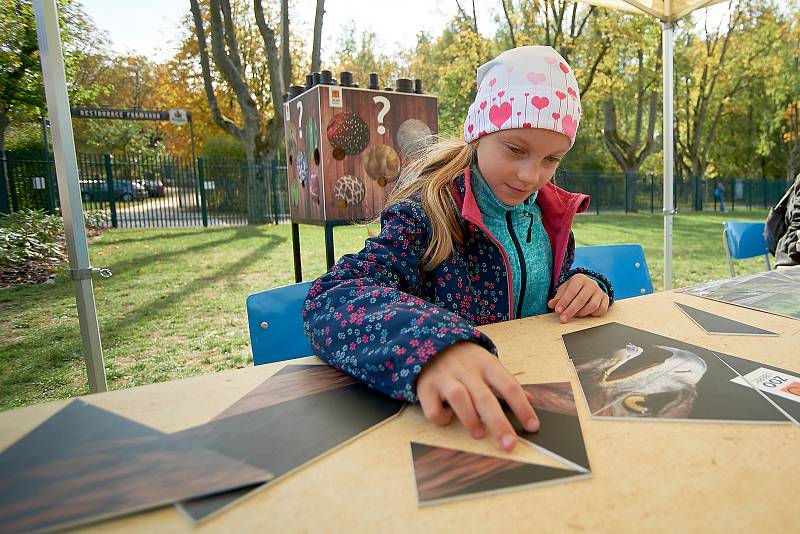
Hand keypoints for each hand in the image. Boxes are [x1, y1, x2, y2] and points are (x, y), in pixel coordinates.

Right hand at [416, 341, 538, 451]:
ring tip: (479, 434)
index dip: (522, 407)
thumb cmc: (466, 360)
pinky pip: (432, 407)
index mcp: (487, 364)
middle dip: (499, 423)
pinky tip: (448, 418)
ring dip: (470, 418)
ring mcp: (444, 377)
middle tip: (509, 444)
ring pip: (459, 398)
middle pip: (485, 397)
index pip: (509, 386)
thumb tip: (531, 400)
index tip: (532, 427)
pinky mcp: (425, 386)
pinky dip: (441, 418)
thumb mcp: (488, 365)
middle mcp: (466, 370)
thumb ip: (507, 384)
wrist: (431, 339)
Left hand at [547, 274, 608, 322]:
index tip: (558, 311)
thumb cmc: (574, 289)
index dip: (564, 302)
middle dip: (571, 310)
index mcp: (579, 279)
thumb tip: (551, 304)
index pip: (572, 291)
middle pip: (582, 299)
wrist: (588, 286)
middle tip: (563, 319)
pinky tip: (586, 314)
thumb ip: (558, 297)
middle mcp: (591, 284)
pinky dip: (593, 314)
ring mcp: (600, 292)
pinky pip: (601, 310)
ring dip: (581, 313)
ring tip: (574, 315)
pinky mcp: (605, 299)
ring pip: (592, 306)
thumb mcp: (564, 290)